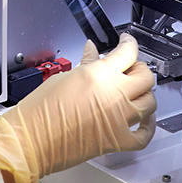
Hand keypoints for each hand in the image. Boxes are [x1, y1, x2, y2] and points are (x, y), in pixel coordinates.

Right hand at [0, 34, 155, 182]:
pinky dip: (148, 126)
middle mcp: (114, 94)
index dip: (129, 43)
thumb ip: (85, 65)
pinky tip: (144, 120)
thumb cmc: (40, 111)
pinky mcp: (118, 140)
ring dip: (145, 94)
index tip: (127, 42)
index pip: (127, 52)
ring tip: (135, 92)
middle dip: (139, 68)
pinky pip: (144, 134)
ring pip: (149, 102)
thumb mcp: (63, 78)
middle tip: (130, 67)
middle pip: (145, 76)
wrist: (32, 139)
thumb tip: (92, 53)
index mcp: (99, 74)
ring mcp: (119, 118)